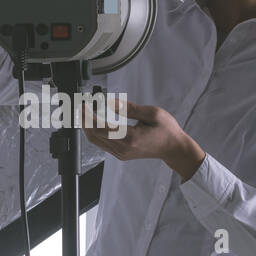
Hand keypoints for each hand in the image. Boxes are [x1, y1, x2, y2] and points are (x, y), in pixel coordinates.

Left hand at [82, 100, 205, 178]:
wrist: (173, 148)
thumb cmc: (166, 130)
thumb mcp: (152, 113)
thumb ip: (129, 108)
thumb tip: (110, 102)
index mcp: (130, 138)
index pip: (100, 127)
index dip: (89, 115)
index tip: (84, 104)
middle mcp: (123, 148)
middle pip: (94, 135)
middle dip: (84, 120)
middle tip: (81, 106)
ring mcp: (121, 153)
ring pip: (96, 140)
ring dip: (88, 126)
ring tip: (85, 112)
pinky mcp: (121, 154)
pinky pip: (102, 143)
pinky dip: (95, 132)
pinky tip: (94, 121)